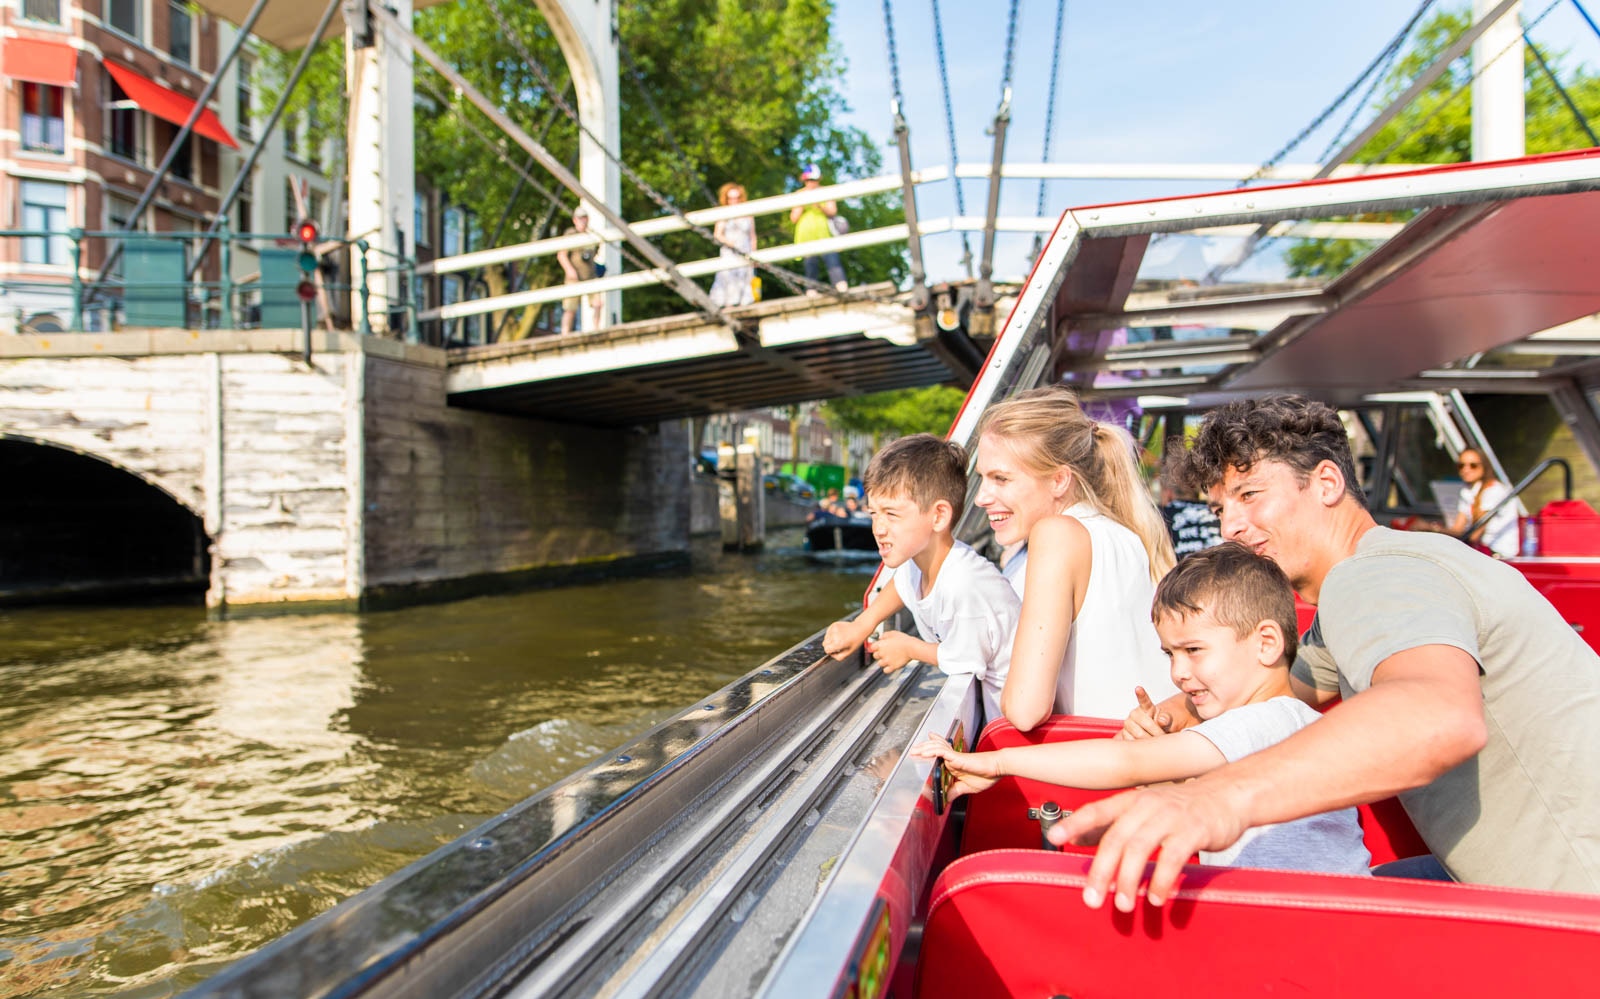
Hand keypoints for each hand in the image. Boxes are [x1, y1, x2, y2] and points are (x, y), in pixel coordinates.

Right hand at [822, 620, 867, 660]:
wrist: (860, 628)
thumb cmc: (855, 641)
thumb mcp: (849, 652)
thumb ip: (838, 657)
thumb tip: (831, 654)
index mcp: (838, 643)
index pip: (826, 650)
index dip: (830, 651)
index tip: (835, 651)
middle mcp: (834, 636)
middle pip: (824, 644)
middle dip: (829, 646)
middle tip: (837, 645)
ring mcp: (833, 629)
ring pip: (826, 638)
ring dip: (830, 640)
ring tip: (839, 639)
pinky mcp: (834, 625)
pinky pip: (828, 632)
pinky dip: (831, 634)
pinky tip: (839, 634)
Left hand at [869, 630, 916, 672]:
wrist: (911, 647)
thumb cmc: (903, 639)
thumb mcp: (892, 633)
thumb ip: (884, 635)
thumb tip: (880, 638)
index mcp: (880, 645)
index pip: (871, 648)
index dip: (875, 648)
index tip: (878, 648)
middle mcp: (882, 653)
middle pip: (875, 656)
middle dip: (879, 655)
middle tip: (885, 653)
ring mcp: (887, 661)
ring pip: (879, 664)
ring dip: (883, 662)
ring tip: (889, 659)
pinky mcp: (892, 667)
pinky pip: (886, 670)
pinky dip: (887, 669)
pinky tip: (891, 665)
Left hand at [909, 733, 1000, 800]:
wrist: (997, 770)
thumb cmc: (986, 776)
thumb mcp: (966, 788)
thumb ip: (954, 791)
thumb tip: (945, 799)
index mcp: (954, 766)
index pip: (938, 758)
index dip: (929, 754)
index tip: (920, 756)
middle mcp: (952, 760)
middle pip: (934, 751)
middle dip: (923, 749)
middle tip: (913, 750)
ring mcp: (954, 757)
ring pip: (936, 749)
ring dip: (924, 748)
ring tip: (915, 750)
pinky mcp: (957, 757)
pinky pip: (942, 751)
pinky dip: (932, 751)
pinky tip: (925, 752)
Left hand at [1049, 781, 1249, 912]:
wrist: (1228, 795)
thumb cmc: (1182, 808)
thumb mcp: (1146, 810)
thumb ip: (1117, 825)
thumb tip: (1079, 840)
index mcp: (1132, 801)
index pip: (1097, 810)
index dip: (1075, 823)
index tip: (1054, 838)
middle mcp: (1147, 805)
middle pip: (1116, 837)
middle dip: (1101, 870)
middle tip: (1091, 899)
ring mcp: (1170, 816)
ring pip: (1140, 848)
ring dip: (1129, 880)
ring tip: (1123, 905)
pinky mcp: (1194, 830)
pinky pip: (1172, 858)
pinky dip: (1162, 881)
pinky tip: (1156, 899)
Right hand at [1116, 686, 1173, 740]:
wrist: (1152, 735)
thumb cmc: (1160, 726)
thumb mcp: (1167, 721)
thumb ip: (1166, 719)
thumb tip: (1162, 721)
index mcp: (1146, 707)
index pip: (1144, 700)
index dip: (1141, 694)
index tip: (1139, 688)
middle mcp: (1134, 713)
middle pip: (1145, 724)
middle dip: (1157, 733)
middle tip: (1164, 737)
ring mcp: (1128, 723)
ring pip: (1138, 735)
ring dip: (1150, 741)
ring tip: (1156, 742)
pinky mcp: (1124, 734)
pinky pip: (1132, 742)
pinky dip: (1141, 745)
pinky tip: (1146, 744)